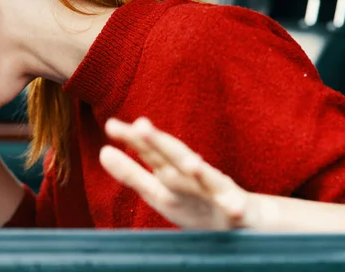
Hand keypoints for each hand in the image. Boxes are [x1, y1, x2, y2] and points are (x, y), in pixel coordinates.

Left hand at [101, 117, 253, 229]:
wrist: (242, 221)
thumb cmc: (194, 204)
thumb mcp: (158, 191)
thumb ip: (131, 173)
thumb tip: (103, 151)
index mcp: (172, 172)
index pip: (150, 152)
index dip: (133, 139)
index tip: (112, 125)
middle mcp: (193, 176)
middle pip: (176, 157)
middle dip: (161, 143)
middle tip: (141, 127)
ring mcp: (217, 191)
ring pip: (210, 179)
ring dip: (200, 170)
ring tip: (190, 163)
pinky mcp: (238, 209)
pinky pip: (237, 208)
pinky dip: (235, 206)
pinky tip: (233, 206)